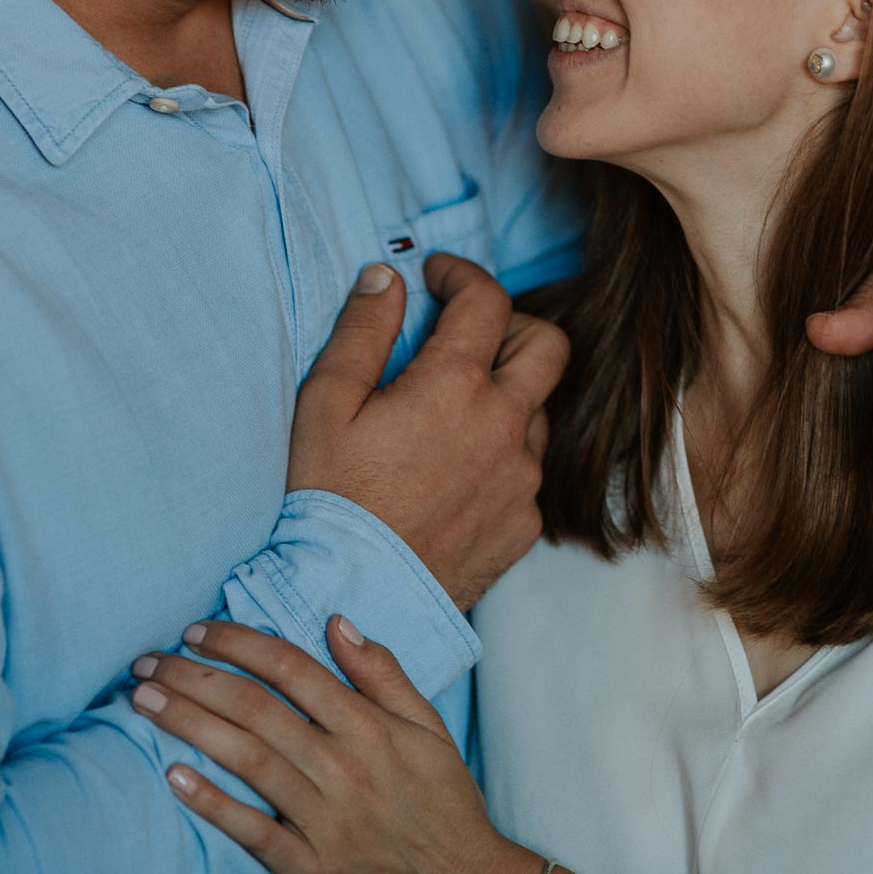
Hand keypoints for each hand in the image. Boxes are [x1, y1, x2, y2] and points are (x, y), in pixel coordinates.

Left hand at [131, 619, 532, 873]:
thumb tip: (337, 622)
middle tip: (147, 660)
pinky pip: (251, 830)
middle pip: (255, 708)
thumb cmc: (444, 802)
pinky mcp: (308, 869)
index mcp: (369, 726)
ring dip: (188, 724)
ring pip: (245, 758)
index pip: (292, 667)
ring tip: (143, 701)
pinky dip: (211, 802)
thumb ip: (383, 672)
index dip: (240, 642)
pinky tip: (173, 776)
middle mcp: (342, 765)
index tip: (198, 629)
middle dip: (194, 676)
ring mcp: (323, 819)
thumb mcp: (429, 727)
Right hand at [287, 253, 569, 609]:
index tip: (438, 277)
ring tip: (446, 415)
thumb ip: (362, 330)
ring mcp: (522, 480)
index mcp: (455, 386)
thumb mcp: (325, 403)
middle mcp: (505, 427)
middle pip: (547, 345)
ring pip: (537, 412)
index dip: (461, 274)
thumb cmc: (328, 500)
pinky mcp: (524, 525)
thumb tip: (388, 277)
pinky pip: (526, 471)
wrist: (351, 600)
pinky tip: (452, 472)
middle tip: (464, 335)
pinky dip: (500, 456)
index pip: (487, 299)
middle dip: (510, 325)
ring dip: (504, 397)